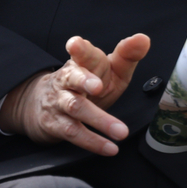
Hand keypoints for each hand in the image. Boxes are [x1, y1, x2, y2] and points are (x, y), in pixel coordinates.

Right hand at [0, 33, 150, 155]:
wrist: (43, 104)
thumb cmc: (88, 82)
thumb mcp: (108, 68)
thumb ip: (126, 54)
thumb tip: (143, 39)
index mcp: (81, 62)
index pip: (81, 53)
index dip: (79, 48)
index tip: (75, 44)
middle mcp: (67, 80)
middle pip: (73, 78)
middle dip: (84, 81)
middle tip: (99, 87)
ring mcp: (60, 102)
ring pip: (75, 108)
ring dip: (98, 120)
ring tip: (121, 132)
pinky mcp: (56, 124)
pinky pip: (74, 133)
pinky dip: (93, 142)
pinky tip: (110, 148)